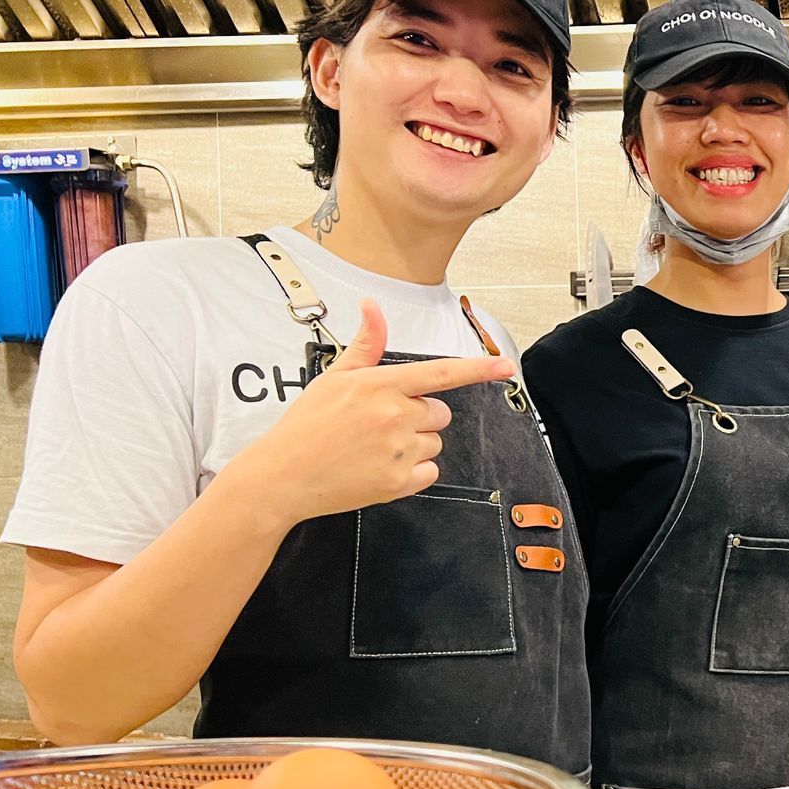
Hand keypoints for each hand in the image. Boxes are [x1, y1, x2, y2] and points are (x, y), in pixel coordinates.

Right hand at [229, 300, 516, 527]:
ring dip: (416, 444)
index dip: (479, 369)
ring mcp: (399, 450)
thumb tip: (373, 306)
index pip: (442, 373)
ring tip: (375, 447)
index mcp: (382, 386)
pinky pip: (430, 472)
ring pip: (436, 443)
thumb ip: (366, 345)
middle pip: (440, 412)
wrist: (282, 476)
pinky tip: (381, 467)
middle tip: (381, 424)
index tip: (506, 366)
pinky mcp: (398, 481)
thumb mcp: (334, 378)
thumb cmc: (305, 425)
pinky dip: (413, 472)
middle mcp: (396, 416)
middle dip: (420, 417)